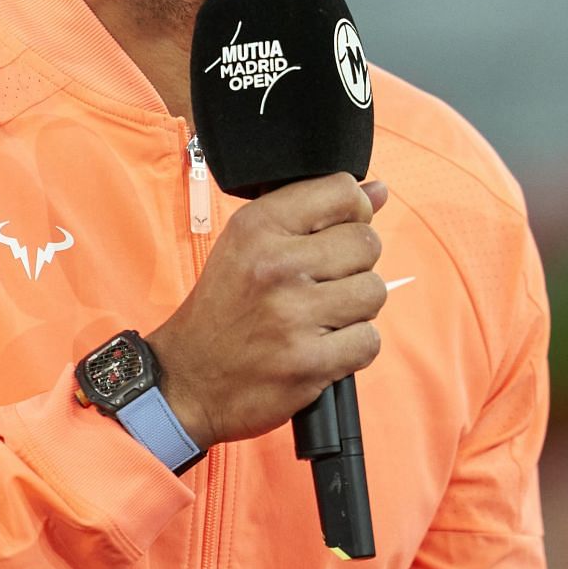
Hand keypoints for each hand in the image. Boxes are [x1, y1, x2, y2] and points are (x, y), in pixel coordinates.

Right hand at [147, 174, 388, 450]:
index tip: (340, 232)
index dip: (355, 211)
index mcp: (258, 227)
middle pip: (366, 243)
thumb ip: (313, 211)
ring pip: (373, 292)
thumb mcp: (251, 243)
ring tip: (323, 315)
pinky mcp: (308, 363)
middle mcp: (275, 266)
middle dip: (355, 264)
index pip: (343, 191)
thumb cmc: (226, 305)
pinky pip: (369, 341)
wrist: (189, 378)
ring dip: (356, 307)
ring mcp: (293, 316)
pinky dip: (354, 347)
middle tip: (323, 283)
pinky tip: (324, 345)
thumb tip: (378, 191)